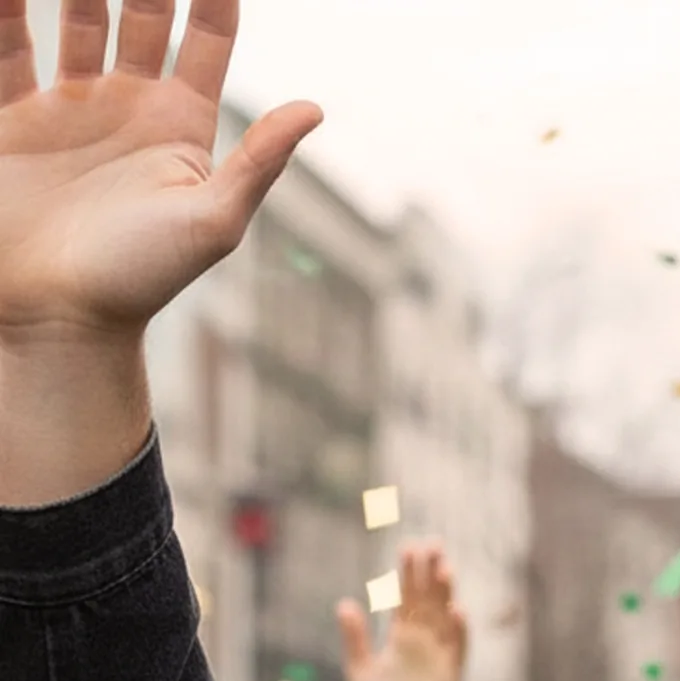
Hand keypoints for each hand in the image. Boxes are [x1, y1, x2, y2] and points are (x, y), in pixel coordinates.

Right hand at [0, 0, 319, 338]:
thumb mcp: (212, 221)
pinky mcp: (15, 118)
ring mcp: (71, 108)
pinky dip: (6, 12)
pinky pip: (7, 48)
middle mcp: (129, 108)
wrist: (61, 317)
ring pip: (78, 18)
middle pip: (143, 15)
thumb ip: (259, 162)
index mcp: (182, 127)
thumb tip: (315, 108)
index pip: (206, 42)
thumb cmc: (143, 279)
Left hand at [336, 543, 466, 680]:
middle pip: (429, 600)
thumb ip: (355, 638)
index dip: (409, 575)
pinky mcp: (451, 678)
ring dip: (446, 594)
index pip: (407, 599)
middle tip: (431, 543)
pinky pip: (457, 650)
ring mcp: (439, 658)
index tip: (408, 547)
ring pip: (444, 618)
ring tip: (444, 566)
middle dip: (430, 573)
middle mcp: (423, 643)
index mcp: (401, 638)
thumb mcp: (360, 669)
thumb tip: (345, 602)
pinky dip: (458, 631)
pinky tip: (457, 611)